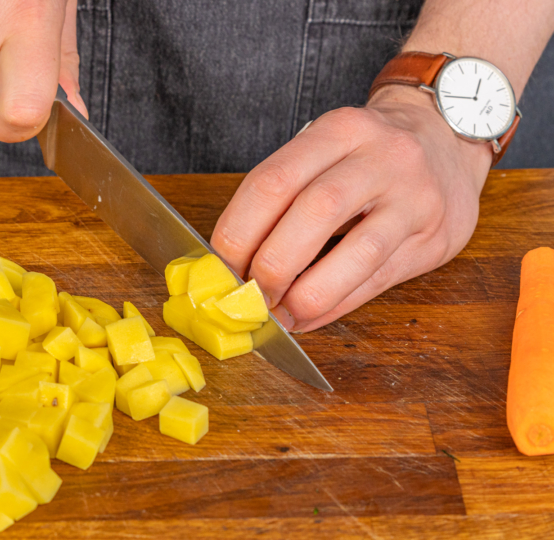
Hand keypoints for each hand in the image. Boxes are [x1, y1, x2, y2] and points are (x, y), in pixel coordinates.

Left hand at [211, 85, 492, 331]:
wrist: (449, 138)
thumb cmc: (367, 155)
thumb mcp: (327, 150)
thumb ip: (285, 195)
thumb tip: (233, 261)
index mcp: (339, 129)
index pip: (273, 181)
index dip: (238, 231)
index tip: (219, 266)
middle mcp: (382, 157)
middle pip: (314, 213)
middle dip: (271, 264)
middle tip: (248, 295)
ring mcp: (415, 197)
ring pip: (357, 253)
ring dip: (308, 293)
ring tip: (279, 314)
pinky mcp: (435, 236)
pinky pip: (378, 279)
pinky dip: (336, 304)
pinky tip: (309, 315)